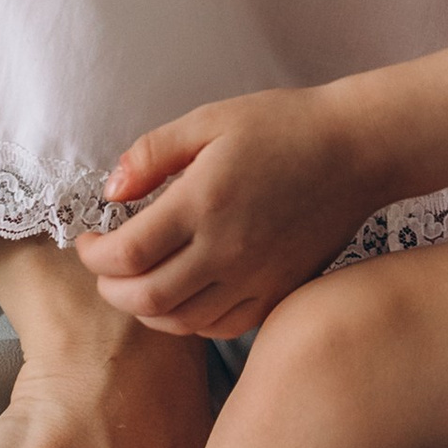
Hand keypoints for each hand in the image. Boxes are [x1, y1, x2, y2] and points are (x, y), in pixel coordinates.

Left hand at [78, 87, 380, 336]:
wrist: (358, 151)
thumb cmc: (284, 127)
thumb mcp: (210, 120)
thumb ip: (152, 153)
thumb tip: (112, 192)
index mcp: (203, 203)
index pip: (125, 255)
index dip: (92, 255)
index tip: (89, 239)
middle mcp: (227, 250)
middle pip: (145, 299)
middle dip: (110, 289)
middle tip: (104, 267)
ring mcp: (256, 277)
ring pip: (181, 322)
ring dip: (146, 309)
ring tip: (139, 282)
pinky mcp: (279, 291)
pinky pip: (222, 327)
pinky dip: (190, 321)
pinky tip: (184, 296)